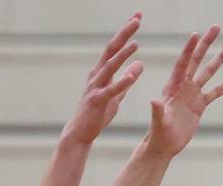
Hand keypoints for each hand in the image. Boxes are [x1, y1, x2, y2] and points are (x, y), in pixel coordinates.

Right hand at [60, 13, 144, 146]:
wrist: (82, 131)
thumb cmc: (98, 112)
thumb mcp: (117, 93)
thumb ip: (127, 78)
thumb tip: (140, 63)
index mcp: (102, 71)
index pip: (115, 47)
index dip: (126, 32)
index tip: (138, 18)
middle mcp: (97, 74)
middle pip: (111, 49)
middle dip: (124, 33)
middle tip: (137, 19)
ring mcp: (96, 86)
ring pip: (110, 67)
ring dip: (123, 54)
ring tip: (136, 43)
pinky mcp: (98, 100)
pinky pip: (111, 90)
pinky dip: (122, 82)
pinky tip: (132, 75)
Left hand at [142, 25, 222, 158]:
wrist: (164, 145)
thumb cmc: (158, 134)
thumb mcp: (158, 122)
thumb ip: (157, 110)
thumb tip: (154, 100)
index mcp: (173, 87)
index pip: (183, 64)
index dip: (189, 49)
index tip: (197, 35)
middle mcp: (184, 86)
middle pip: (198, 60)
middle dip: (207, 43)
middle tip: (216, 28)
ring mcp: (193, 94)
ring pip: (209, 71)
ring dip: (221, 57)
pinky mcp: (200, 105)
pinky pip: (217, 91)